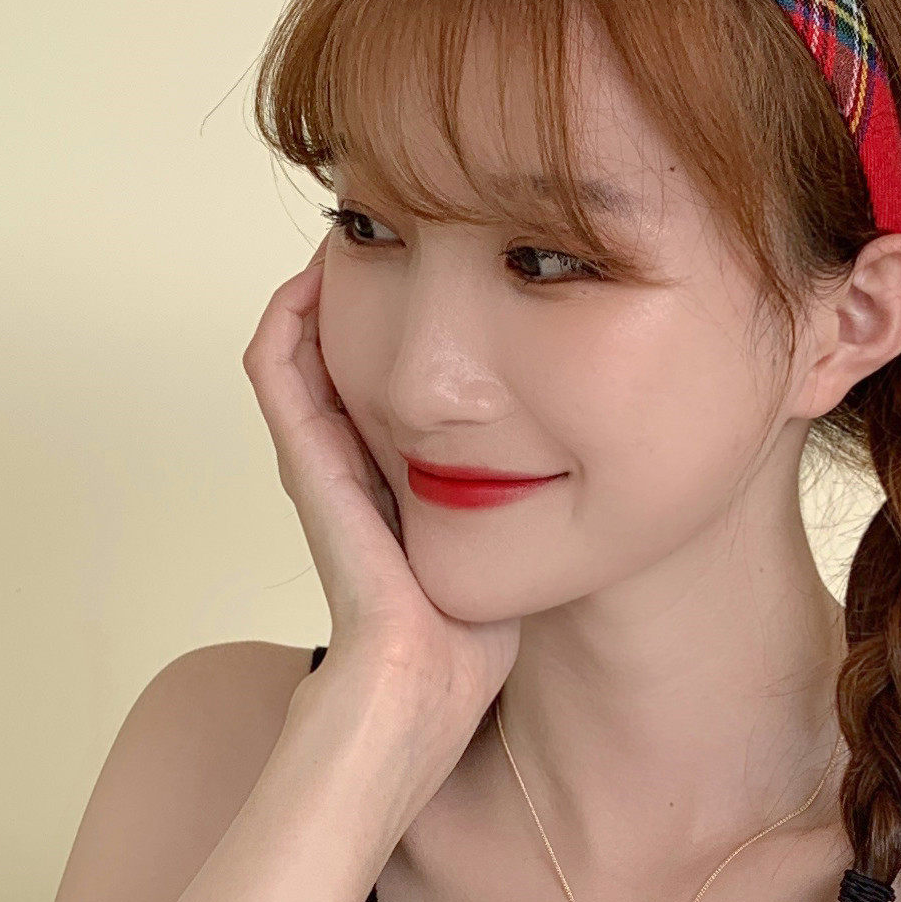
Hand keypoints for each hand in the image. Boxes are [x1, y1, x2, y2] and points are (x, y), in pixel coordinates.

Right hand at [242, 232, 518, 757]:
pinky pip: (277, 359)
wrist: (425, 685)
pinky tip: (332, 260)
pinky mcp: (302, 459)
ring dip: (327, 276)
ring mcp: (316, 454)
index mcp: (391, 469)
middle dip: (373, 276)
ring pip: (301, 337)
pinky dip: (294, 305)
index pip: (387, 366)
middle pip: (342, 338)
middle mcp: (346, 454)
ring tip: (363, 217)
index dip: (414, 308)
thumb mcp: (521, 536)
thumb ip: (544, 488)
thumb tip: (623, 440)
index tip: (459, 254)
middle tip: (405, 216)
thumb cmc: (473, 637)